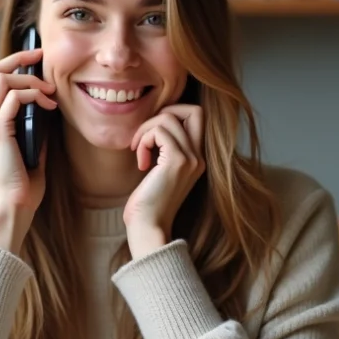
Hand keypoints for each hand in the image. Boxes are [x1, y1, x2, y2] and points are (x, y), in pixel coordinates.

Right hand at [0, 47, 56, 252]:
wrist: (12, 208)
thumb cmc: (23, 187)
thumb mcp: (33, 151)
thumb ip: (36, 130)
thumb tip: (49, 112)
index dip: (14, 64)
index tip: (36, 59)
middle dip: (19, 57)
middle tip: (42, 56)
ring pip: (1, 78)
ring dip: (29, 79)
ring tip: (50, 92)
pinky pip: (12, 97)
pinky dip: (32, 95)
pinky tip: (48, 106)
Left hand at [123, 104, 204, 258]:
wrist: (149, 228)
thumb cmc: (147, 205)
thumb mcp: (160, 173)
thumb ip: (164, 151)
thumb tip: (152, 127)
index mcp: (197, 159)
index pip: (197, 118)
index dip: (174, 115)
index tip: (153, 136)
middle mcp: (199, 157)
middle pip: (194, 109)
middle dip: (165, 112)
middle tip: (147, 135)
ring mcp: (191, 159)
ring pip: (169, 117)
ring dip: (146, 129)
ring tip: (139, 151)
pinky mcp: (176, 161)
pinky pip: (158, 131)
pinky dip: (144, 140)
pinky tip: (141, 162)